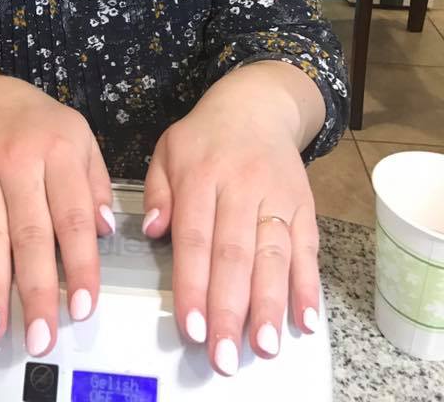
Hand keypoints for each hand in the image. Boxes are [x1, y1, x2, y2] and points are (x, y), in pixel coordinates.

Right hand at [0, 75, 113, 356]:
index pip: (73, 216)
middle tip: (40, 338)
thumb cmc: (42, 129)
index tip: (84, 307)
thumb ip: (95, 185)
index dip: (80, 264)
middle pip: (29, 234)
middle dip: (35, 289)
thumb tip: (106, 231)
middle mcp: (18, 162)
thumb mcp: (81, 140)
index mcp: (59, 150)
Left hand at [142, 64, 321, 376]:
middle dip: (229, 310)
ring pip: (273, 255)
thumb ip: (157, 191)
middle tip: (224, 356)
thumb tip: (153, 231)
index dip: (193, 285)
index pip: (195, 238)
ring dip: (269, 305)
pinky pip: (307, 248)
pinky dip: (307, 285)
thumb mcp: (168, 149)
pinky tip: (305, 319)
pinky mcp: (304, 204)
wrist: (257, 104)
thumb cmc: (205, 136)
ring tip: (263, 346)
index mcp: (200, 175)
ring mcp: (277, 196)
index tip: (191, 328)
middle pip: (235, 255)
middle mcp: (241, 186)